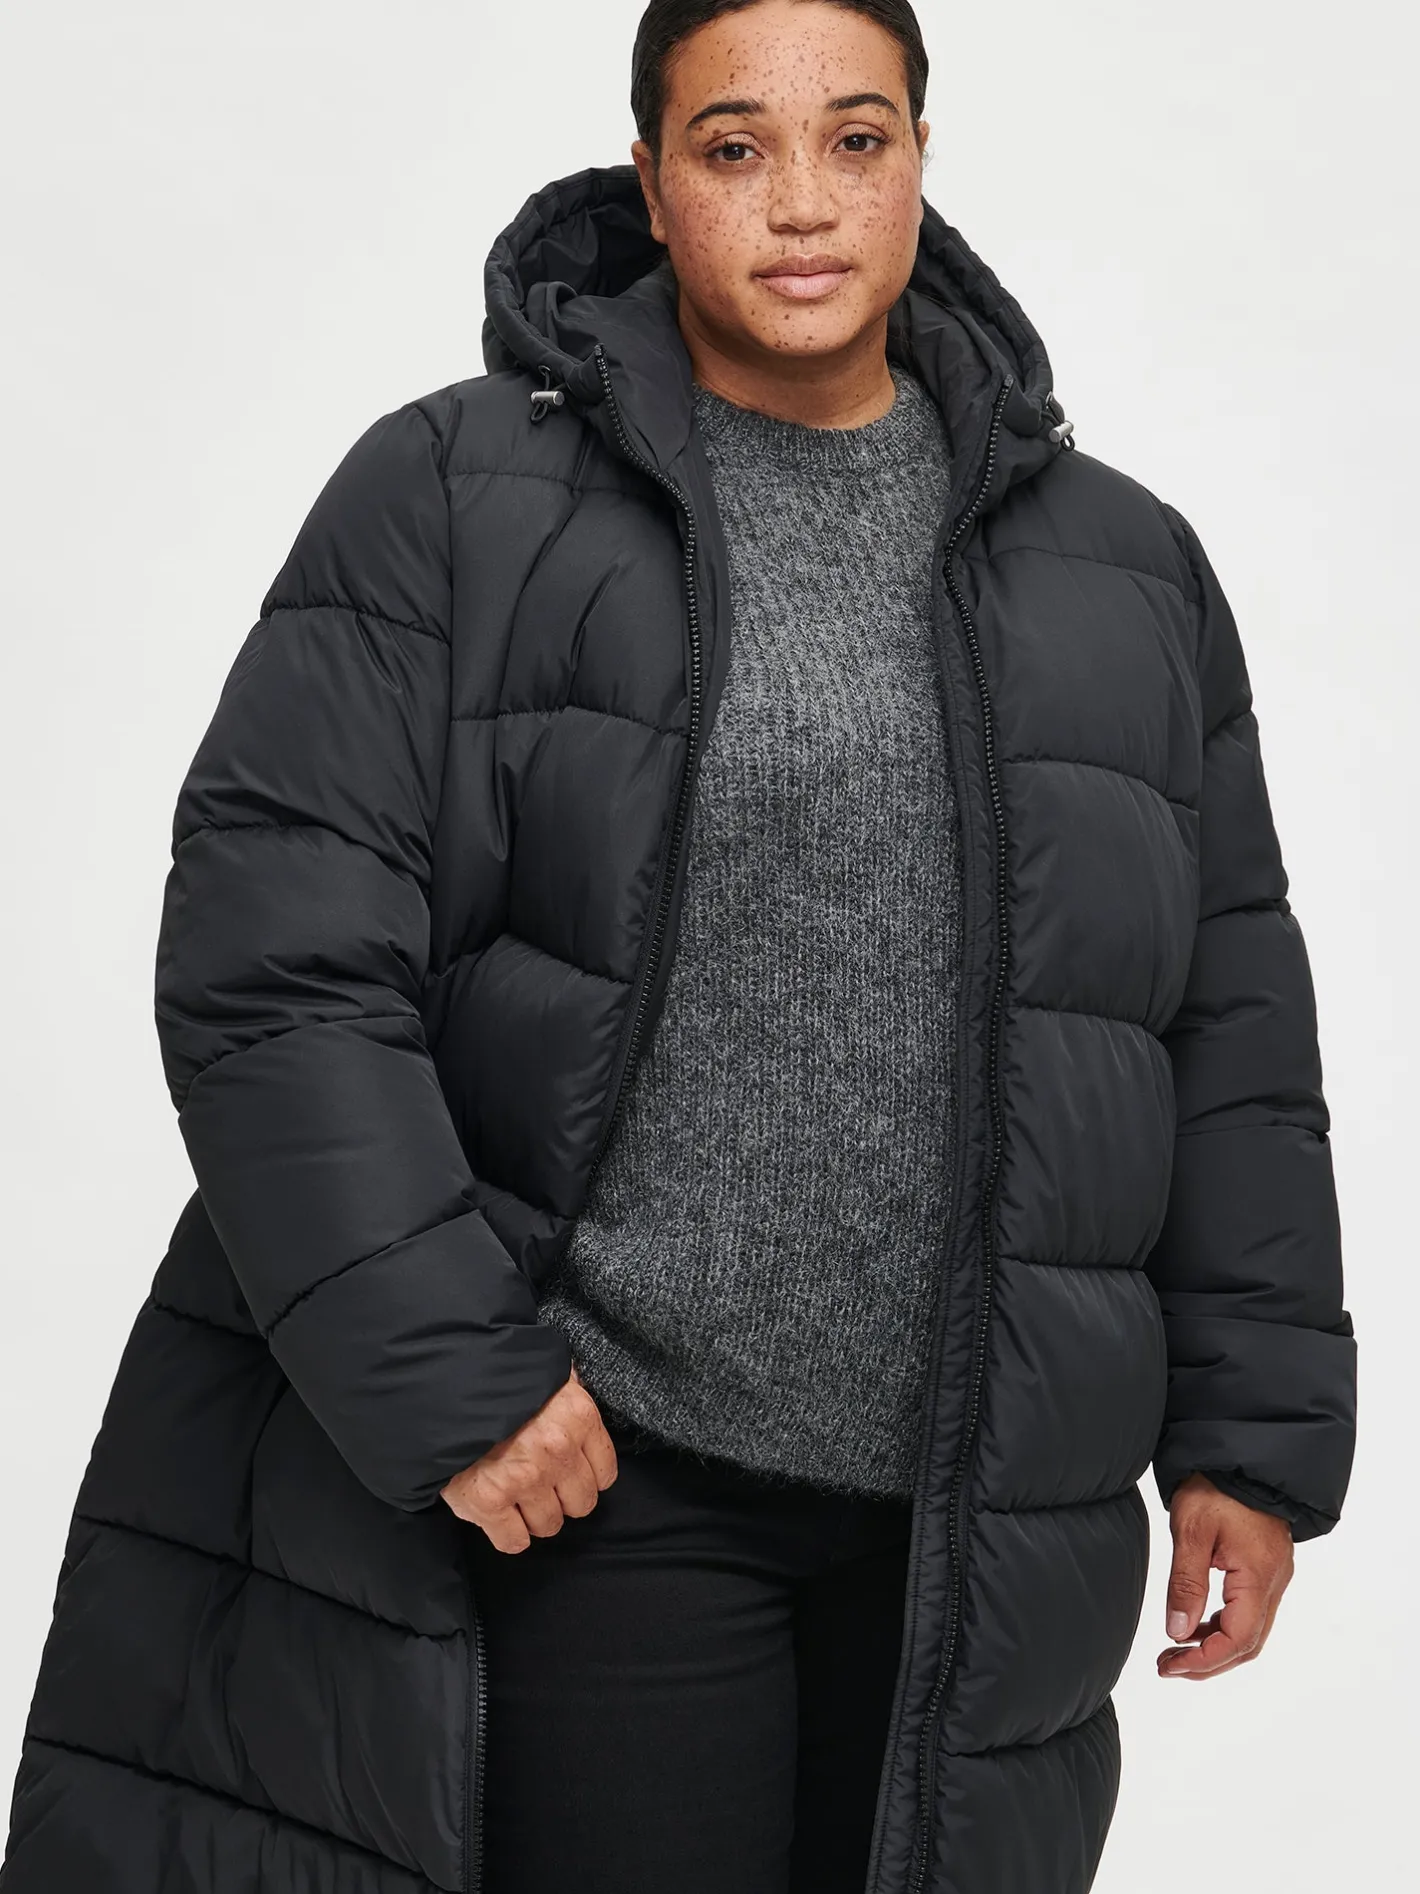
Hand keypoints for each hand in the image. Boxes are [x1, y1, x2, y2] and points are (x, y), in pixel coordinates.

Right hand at [440, 1364, 618, 1552]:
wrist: (439, 1383)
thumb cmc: (495, 1375)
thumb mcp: (544, 1370)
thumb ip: (567, 1388)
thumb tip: (576, 1394)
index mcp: (578, 1417)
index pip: (604, 1473)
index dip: (585, 1475)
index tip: (569, 1473)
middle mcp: (557, 1451)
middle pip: (581, 1504)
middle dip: (562, 1498)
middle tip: (541, 1486)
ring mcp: (524, 1479)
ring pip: (549, 1525)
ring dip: (534, 1516)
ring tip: (517, 1497)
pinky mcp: (489, 1502)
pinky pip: (513, 1541)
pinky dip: (508, 1535)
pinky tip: (500, 1518)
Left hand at [1157, 1472, 1293, 1679]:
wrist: (1240, 1454)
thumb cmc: (1215, 1486)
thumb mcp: (1191, 1531)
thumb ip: (1186, 1584)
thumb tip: (1177, 1633)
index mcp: (1259, 1576)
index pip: (1238, 1638)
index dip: (1204, 1660)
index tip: (1170, 1665)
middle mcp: (1274, 1582)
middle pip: (1248, 1643)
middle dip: (1209, 1662)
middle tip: (1168, 1666)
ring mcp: (1274, 1575)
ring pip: (1251, 1629)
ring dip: (1216, 1645)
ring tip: (1176, 1649)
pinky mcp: (1267, 1567)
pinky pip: (1249, 1610)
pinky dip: (1223, 1625)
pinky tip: (1196, 1623)